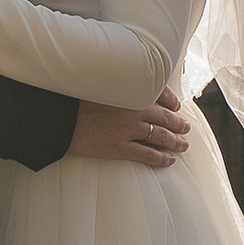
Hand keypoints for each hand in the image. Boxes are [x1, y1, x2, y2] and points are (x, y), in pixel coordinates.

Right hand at [70, 86, 190, 168]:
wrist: (57, 118)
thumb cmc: (74, 99)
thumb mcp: (97, 83)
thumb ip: (116, 84)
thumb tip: (128, 85)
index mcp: (128, 90)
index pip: (159, 92)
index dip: (172, 101)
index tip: (177, 106)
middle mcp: (132, 109)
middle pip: (164, 117)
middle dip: (178, 123)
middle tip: (186, 127)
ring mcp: (127, 129)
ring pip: (160, 137)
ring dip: (175, 142)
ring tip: (183, 145)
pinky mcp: (119, 148)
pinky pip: (147, 155)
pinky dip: (161, 159)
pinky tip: (169, 161)